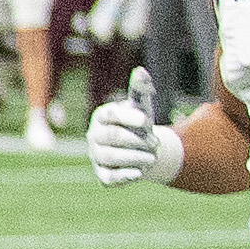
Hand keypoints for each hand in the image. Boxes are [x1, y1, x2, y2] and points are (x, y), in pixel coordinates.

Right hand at [85, 67, 179, 186]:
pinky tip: (139, 173)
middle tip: (156, 143)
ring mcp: (96, 156)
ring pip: (110, 157)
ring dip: (135, 157)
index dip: (128, 117)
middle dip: (136, 140)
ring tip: (152, 157)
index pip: (110, 114)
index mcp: (102, 116)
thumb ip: (140, 89)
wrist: (142, 148)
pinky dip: (124, 176)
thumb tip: (140, 70)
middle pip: (111, 137)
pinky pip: (109, 178)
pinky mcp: (103, 175)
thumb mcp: (142, 106)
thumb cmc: (139, 123)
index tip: (147, 121)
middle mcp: (94, 135)